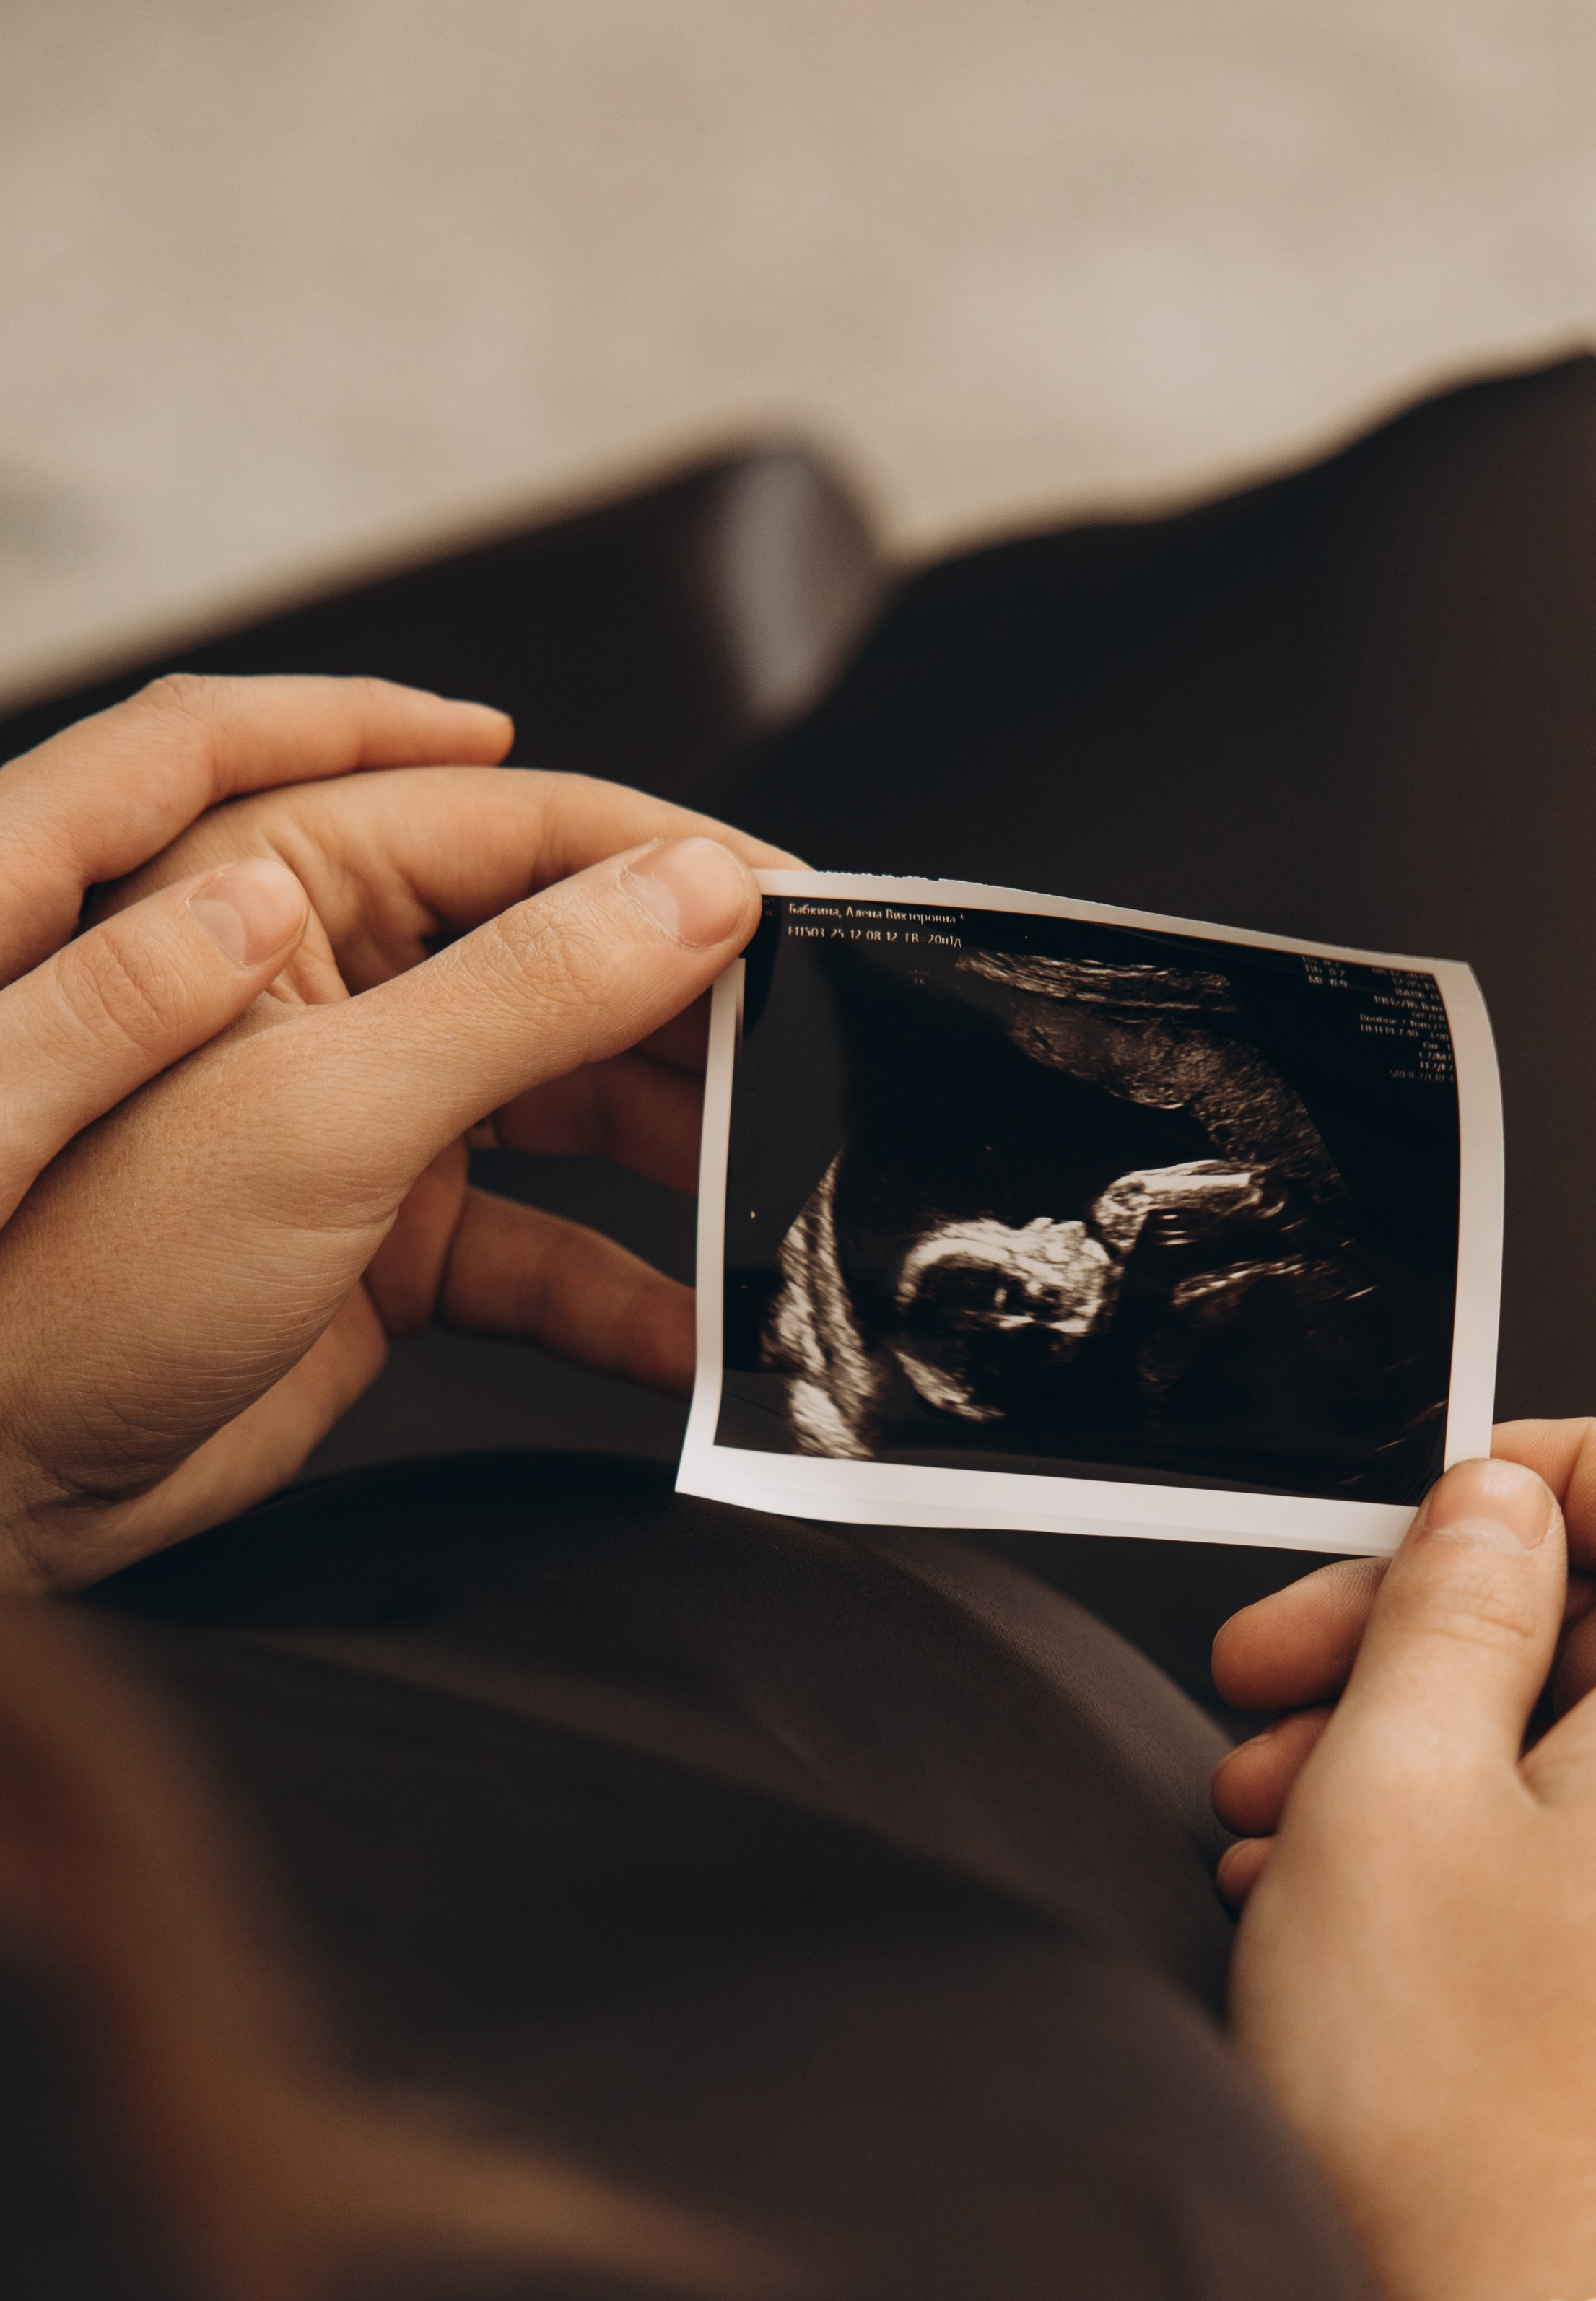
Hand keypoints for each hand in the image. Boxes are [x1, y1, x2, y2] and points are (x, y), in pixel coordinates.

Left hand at [0, 755, 790, 1590]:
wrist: (6, 1476)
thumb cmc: (80, 1271)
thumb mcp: (330, 1108)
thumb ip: (526, 994)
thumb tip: (687, 896)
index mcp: (279, 882)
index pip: (518, 825)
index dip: (668, 858)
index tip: (797, 907)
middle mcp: (331, 982)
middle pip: (562, 956)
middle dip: (688, 1012)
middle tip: (809, 1053)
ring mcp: (365, 1112)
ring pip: (569, 1100)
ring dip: (674, 1154)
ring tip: (777, 1189)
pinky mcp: (387, 1237)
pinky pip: (539, 1245)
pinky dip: (615, 1293)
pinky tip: (688, 1336)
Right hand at [1213, 1418, 1595, 2300]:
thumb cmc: (1448, 2112)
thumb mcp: (1391, 1788)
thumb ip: (1446, 1612)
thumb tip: (1491, 1506)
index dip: (1577, 1466)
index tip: (1445, 1501)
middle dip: (1424, 1616)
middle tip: (1277, 1661)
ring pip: (1562, 1741)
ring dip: (1401, 1730)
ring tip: (1263, 1797)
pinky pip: (1557, 1849)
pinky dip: (1435, 1829)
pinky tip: (1312, 1883)